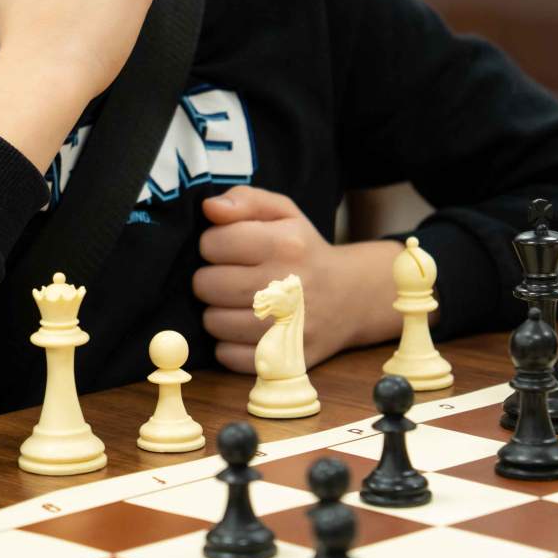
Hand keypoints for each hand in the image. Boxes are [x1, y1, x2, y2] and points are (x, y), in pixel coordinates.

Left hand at [194, 185, 363, 372]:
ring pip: (214, 322)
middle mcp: (288, 285)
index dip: (212, 245)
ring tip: (236, 303)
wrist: (350, 296)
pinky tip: (243, 329)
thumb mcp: (283, 212)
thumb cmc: (304, 250)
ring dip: (216, 312)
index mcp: (286, 244)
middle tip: (229, 278)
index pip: (212, 243)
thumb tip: (210, 208)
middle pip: (207, 285)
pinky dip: (228, 344)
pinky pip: (229, 356)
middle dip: (209, 280)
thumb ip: (245, 200)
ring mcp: (289, 327)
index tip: (226, 249)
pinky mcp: (287, 358)